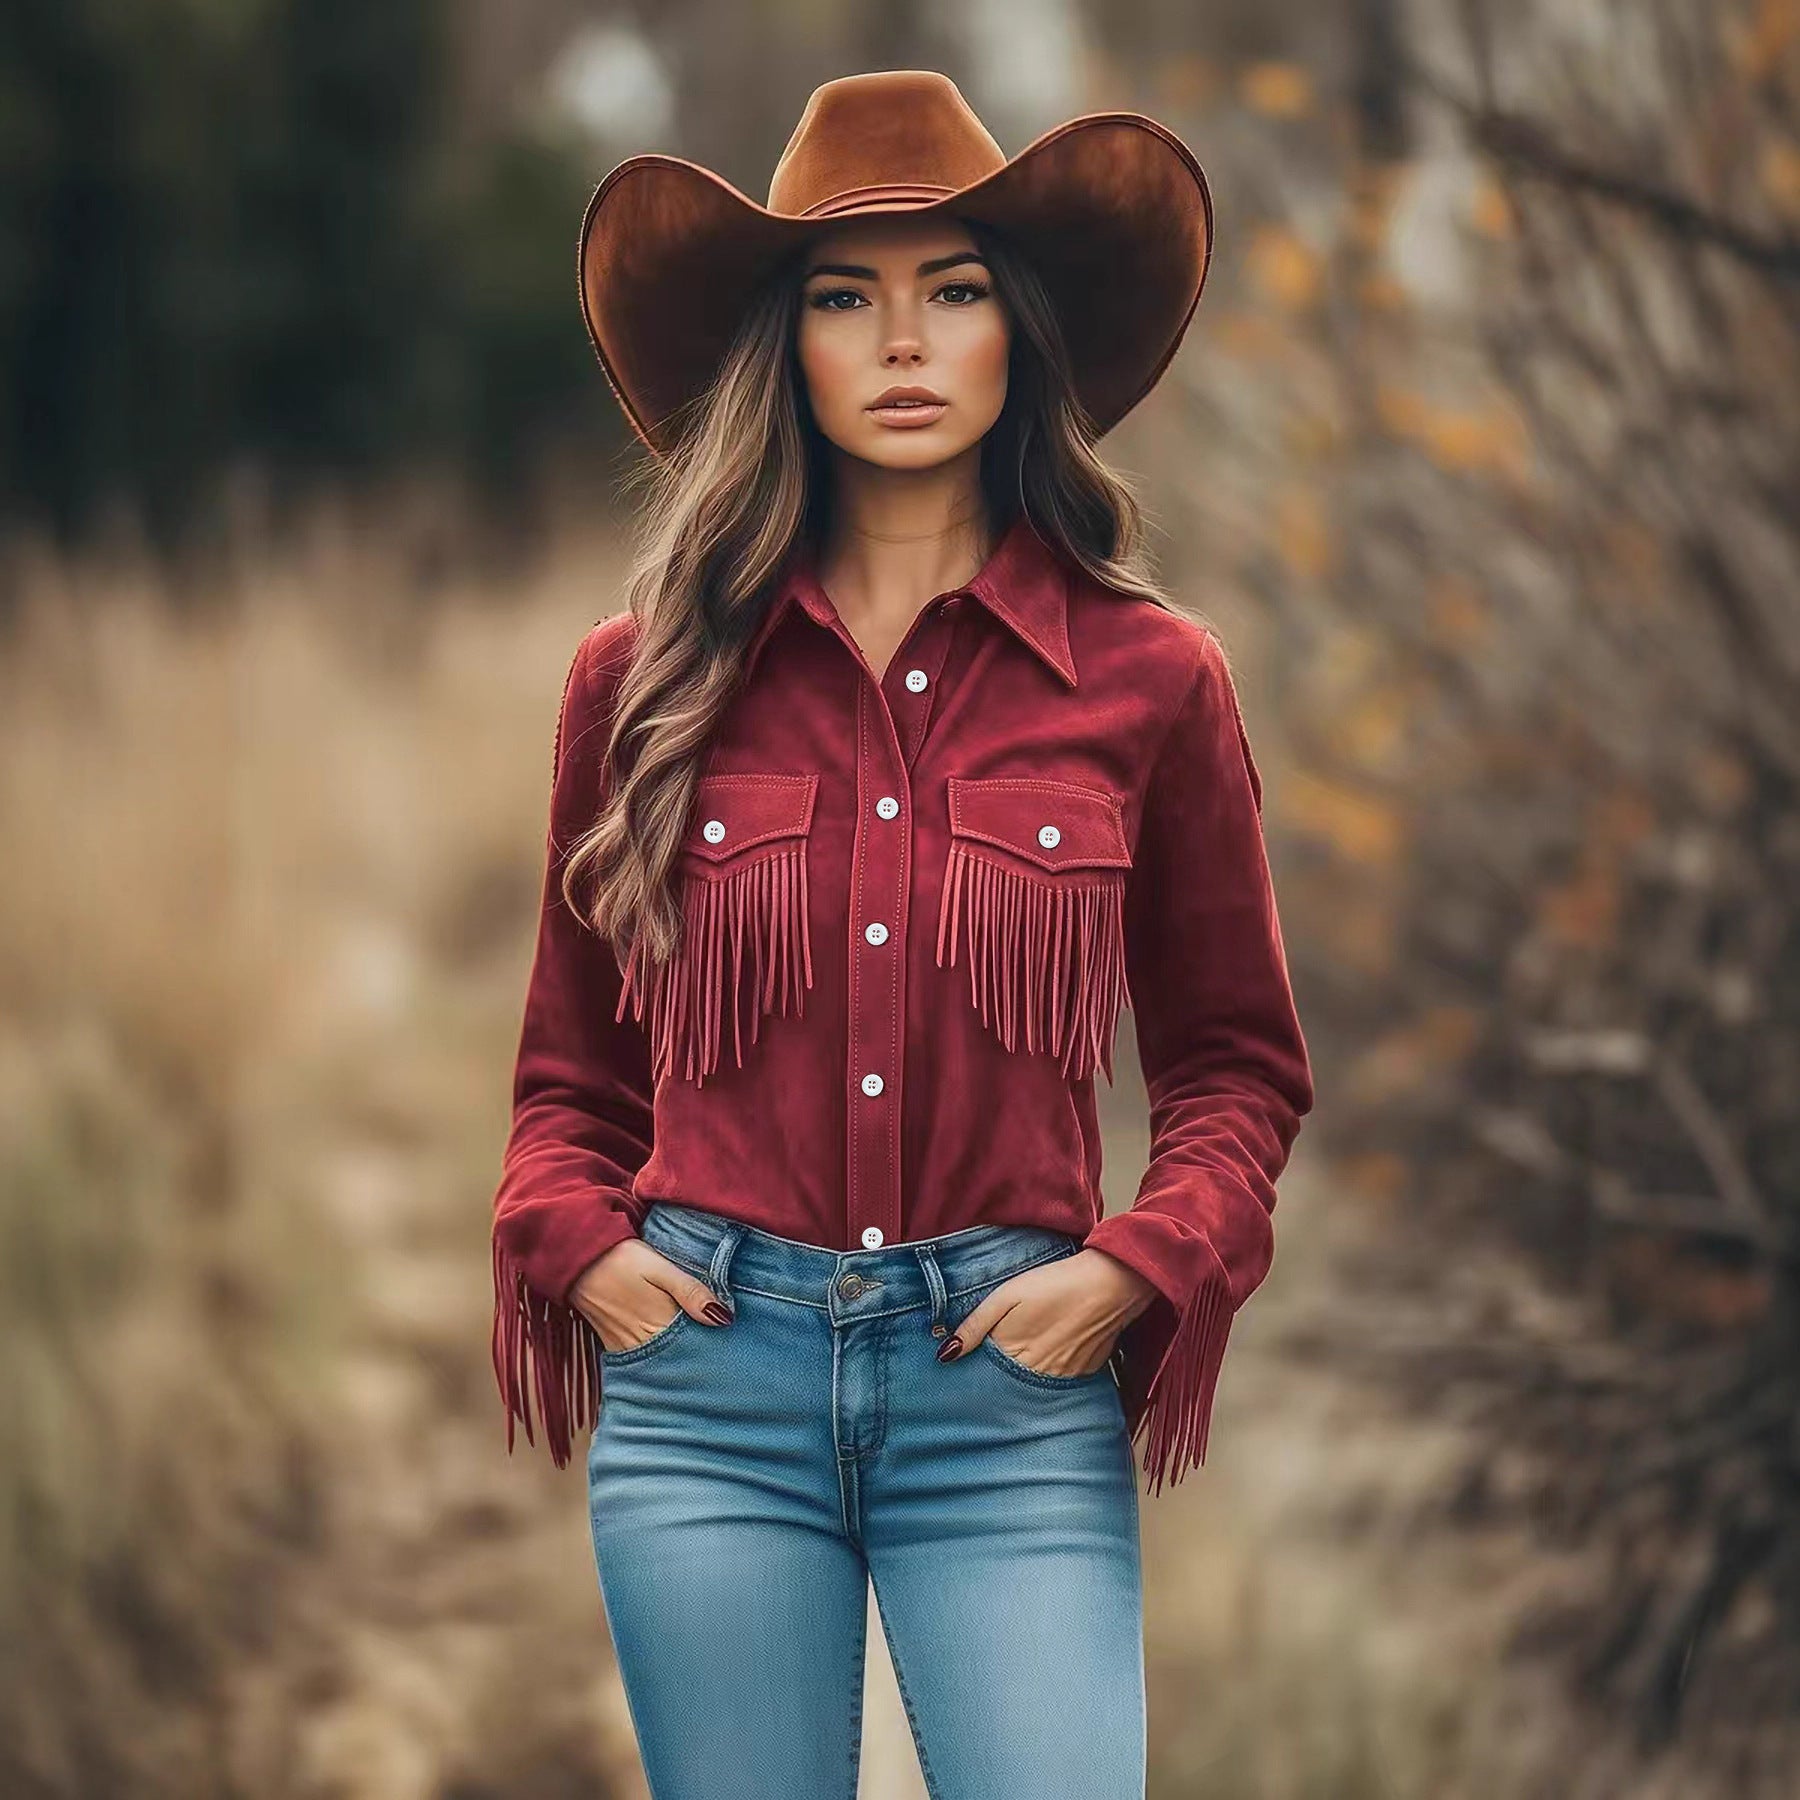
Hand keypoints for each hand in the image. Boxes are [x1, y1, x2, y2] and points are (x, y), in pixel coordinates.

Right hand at [568, 1238, 731, 1352]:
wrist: (578, 1258)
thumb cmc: (621, 1258)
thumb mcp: (660, 1267)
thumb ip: (690, 1291)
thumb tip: (723, 1318)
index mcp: (657, 1324)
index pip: (694, 1349)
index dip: (714, 1350)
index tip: (731, 1348)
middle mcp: (641, 1343)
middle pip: (678, 1361)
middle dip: (698, 1359)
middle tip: (721, 1355)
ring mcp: (625, 1346)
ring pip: (660, 1363)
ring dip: (679, 1359)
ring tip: (701, 1353)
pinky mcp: (614, 1343)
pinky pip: (641, 1358)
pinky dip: (657, 1357)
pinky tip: (670, 1349)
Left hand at [939, 1247, 1158, 1375]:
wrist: (1110, 1282)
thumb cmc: (1055, 1283)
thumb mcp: (1007, 1295)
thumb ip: (976, 1325)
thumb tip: (946, 1355)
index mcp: (1014, 1355)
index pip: (985, 1375)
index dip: (977, 1366)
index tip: (973, 1357)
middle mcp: (1038, 1374)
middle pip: (1010, 1383)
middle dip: (1000, 1373)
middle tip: (1007, 1346)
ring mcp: (1064, 1376)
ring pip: (1035, 1383)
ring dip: (1028, 1371)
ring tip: (1034, 1343)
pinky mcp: (1086, 1372)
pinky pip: (1061, 1378)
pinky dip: (1053, 1367)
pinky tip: (1056, 1344)